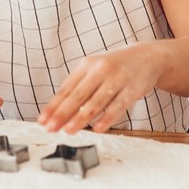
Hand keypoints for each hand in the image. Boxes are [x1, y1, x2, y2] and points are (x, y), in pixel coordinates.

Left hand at [39, 45, 162, 133]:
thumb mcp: (95, 70)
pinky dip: (106, 118)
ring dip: (81, 118)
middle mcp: (99, 70)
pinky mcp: (131, 89)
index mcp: (86, 65)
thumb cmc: (114, 68)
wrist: (145, 58)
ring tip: (68, 131)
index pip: (66, 88)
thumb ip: (80, 87)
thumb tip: (59, 109)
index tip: (42, 120)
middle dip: (62, 113)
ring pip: (96, 102)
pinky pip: (117, 106)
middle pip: (77, 95)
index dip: (53, 105)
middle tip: (50, 128)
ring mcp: (116, 79)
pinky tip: (97, 128)